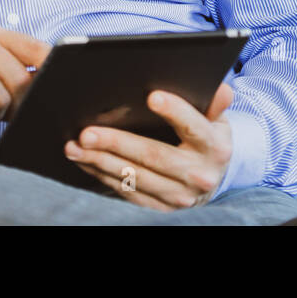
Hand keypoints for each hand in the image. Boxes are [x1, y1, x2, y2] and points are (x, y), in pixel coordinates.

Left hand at [64, 81, 234, 210]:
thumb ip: (215, 102)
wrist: (213, 178)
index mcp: (215, 146)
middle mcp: (199, 174)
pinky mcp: (162, 208)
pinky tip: (86, 161)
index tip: (151, 96)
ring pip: (135, 177)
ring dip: (101, 161)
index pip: (193, 126)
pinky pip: (129, 192)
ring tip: (75, 146)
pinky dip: (104, 176)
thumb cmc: (208, 137)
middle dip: (117, 143)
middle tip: (87, 132)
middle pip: (153, 156)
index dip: (174, 111)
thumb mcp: (217, 118)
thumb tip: (221, 89)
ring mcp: (180, 196)